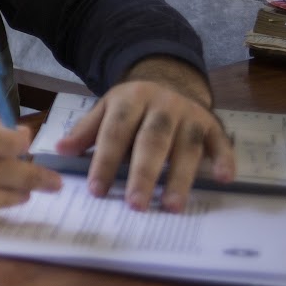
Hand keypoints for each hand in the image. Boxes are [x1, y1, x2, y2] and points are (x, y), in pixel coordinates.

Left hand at [54, 58, 233, 211]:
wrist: (170, 80)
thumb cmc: (133, 106)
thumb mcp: (106, 108)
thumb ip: (86, 130)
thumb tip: (60, 150)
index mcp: (129, 100)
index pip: (114, 133)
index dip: (104, 161)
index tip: (97, 191)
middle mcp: (162, 105)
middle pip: (152, 141)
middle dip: (143, 174)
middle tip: (135, 205)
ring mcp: (190, 114)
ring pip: (186, 147)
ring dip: (180, 177)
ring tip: (171, 206)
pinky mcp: (213, 124)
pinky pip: (221, 142)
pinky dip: (225, 159)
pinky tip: (225, 179)